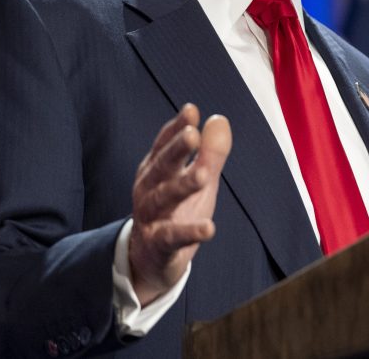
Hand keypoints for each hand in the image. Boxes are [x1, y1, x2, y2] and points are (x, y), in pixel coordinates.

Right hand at [128, 103, 231, 305]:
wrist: (151, 259)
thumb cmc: (176, 210)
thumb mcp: (197, 179)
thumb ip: (210, 152)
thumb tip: (219, 119)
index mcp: (156, 170)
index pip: (165, 144)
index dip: (177, 127)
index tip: (191, 110)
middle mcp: (148, 189)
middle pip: (162, 166)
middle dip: (176, 150)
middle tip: (192, 134)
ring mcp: (151, 217)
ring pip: (164, 199)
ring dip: (183, 186)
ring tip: (204, 175)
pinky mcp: (158, 244)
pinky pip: (173, 237)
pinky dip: (190, 232)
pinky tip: (210, 228)